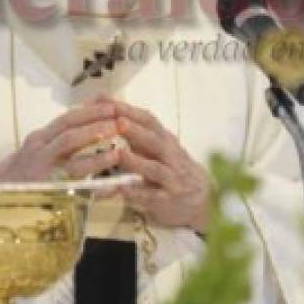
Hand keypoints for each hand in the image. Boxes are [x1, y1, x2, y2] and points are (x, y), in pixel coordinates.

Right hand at [0, 98, 122, 182]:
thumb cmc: (21, 172)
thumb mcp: (38, 147)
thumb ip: (60, 133)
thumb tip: (89, 110)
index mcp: (39, 138)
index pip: (66, 119)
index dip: (90, 111)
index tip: (112, 105)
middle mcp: (38, 152)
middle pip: (68, 133)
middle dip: (96, 125)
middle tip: (120, 120)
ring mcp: (41, 174)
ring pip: (70, 160)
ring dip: (96, 154)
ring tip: (118, 150)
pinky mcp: (47, 194)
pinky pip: (74, 190)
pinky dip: (94, 189)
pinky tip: (111, 187)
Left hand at [113, 100, 209, 233]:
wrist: (198, 196)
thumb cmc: (167, 165)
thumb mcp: (155, 145)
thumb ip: (133, 131)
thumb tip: (105, 104)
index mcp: (163, 139)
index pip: (149, 121)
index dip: (131, 111)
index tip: (110, 103)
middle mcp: (169, 155)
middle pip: (154, 141)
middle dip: (136, 131)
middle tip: (118, 122)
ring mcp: (170, 178)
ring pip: (155, 168)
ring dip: (136, 161)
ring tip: (119, 154)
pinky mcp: (166, 200)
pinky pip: (152, 196)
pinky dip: (137, 193)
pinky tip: (123, 189)